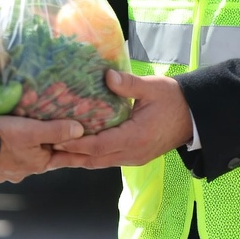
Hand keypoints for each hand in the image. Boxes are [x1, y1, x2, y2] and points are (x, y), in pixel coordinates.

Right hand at [0, 115, 83, 182]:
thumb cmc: (3, 137)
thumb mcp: (33, 130)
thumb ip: (57, 130)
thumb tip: (80, 131)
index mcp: (40, 163)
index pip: (64, 157)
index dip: (76, 151)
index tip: (90, 148)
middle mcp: (26, 171)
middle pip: (44, 157)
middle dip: (50, 147)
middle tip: (56, 135)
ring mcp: (9, 172)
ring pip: (26, 159)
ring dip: (29, 150)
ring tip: (28, 138)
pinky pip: (8, 159)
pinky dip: (12, 152)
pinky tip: (8, 145)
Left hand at [47, 69, 193, 170]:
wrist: (195, 116)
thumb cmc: (174, 99)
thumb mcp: (152, 87)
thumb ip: (129, 84)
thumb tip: (107, 76)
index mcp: (135, 137)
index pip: (99, 146)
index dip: (76, 143)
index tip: (55, 137)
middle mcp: (132, 153)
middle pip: (94, 160)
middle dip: (69, 155)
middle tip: (44, 150)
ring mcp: (134, 158)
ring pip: (100, 163)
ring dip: (77, 158)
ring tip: (54, 153)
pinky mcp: (135, 156)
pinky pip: (108, 160)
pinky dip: (90, 156)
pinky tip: (77, 149)